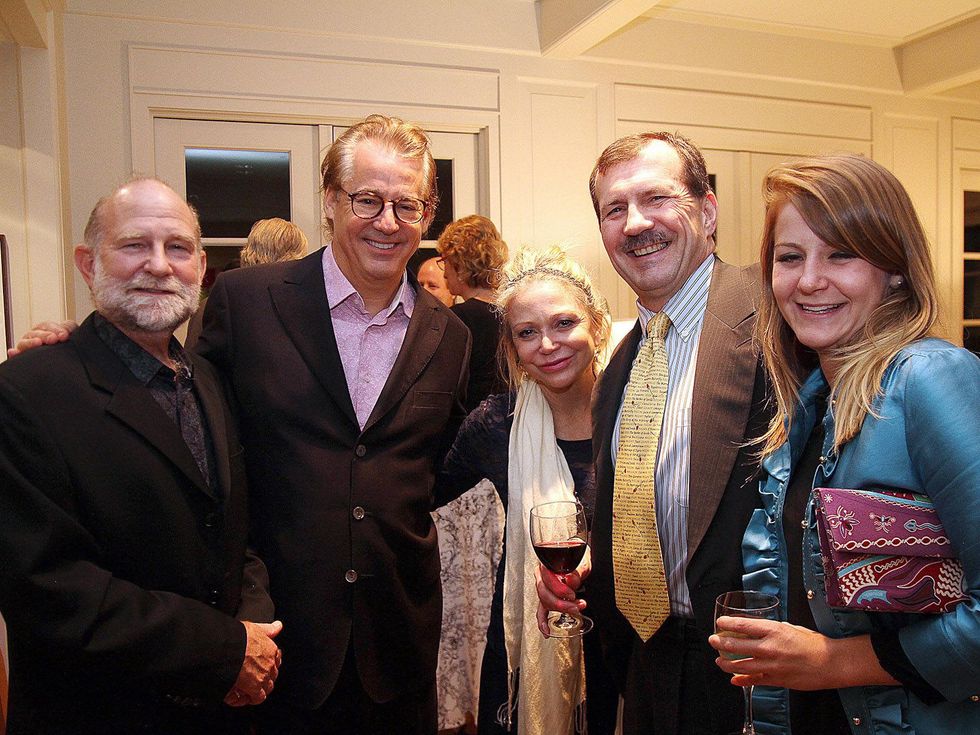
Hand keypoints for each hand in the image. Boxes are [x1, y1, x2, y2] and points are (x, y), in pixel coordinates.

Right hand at [7, 320, 76, 356]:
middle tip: (54, 339)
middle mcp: (34, 336)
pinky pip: (17, 355)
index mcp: (45, 329)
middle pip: (36, 333)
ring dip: (31, 342)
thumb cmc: (64, 344)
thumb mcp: (68, 334)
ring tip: (38, 343)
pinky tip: (14, 352)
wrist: (63, 361)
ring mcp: (27, 346)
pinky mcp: (23, 357)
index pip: (48, 325)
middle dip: (45, 335)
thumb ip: (68, 329)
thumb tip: (66, 332)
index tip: (65, 336)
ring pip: (25, 342)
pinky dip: (14, 353)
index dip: (56, 329)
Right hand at [224, 620, 282, 706]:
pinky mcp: (255, 688)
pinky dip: (252, 698)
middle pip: (273, 675)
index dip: (269, 663)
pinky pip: (258, 697)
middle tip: (253, 678)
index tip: (263, 665)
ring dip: (259, 689)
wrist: (228, 649)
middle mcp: (270, 664)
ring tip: (248, 688)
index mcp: (271, 649)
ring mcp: (264, 677)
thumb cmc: (238, 638)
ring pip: (267, 687)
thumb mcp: (255, 627)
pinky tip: (244, 695)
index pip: (276, 659)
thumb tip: (278, 626)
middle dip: (265, 677)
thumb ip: (268, 629)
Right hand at [534, 546, 590, 636]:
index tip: (572, 594)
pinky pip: (541, 611)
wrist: (578, 558)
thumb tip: (570, 579)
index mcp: (547, 564)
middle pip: (544, 593)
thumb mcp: (583, 561)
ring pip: (545, 602)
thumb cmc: (580, 559)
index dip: (559, 589)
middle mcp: (541, 576)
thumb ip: (577, 570)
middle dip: (561, 603)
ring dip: (560, 609)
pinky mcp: (546, 598)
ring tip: (576, 609)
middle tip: (577, 605)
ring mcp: (543, 588)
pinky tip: (546, 631)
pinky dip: (542, 622)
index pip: (546, 578)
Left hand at [709, 616, 896, 690]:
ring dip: (726, 663)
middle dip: (720, 642)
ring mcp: (772, 665)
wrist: (830, 662)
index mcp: (774, 630)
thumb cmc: (812, 642)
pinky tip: (734, 679)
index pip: (743, 625)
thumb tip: (753, 628)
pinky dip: (742, 680)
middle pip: (736, 645)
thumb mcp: (789, 627)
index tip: (719, 623)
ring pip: (741, 665)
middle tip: (713, 640)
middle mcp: (770, 648)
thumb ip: (770, 629)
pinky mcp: (777, 680)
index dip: (727, 624)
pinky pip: (754, 681)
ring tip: (719, 661)